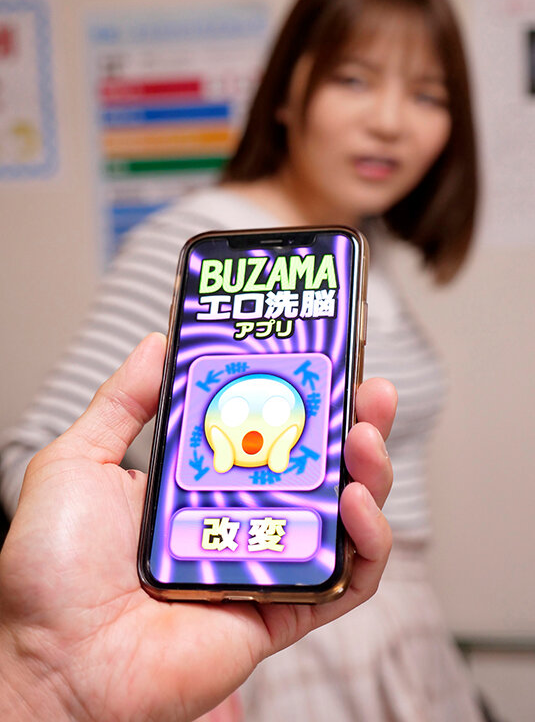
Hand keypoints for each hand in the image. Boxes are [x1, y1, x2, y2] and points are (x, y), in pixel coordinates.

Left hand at [0, 334, 394, 721]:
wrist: (54, 659)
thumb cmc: (54, 570)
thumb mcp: (79, 461)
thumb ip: (121, 402)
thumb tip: (158, 345)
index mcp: (203, 481)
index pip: (269, 428)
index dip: (303, 394)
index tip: (324, 359)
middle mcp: (243, 518)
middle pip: (320, 466)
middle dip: (354, 424)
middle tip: (370, 391)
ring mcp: (267, 563)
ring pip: (345, 517)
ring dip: (370, 473)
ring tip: (365, 438)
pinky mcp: (282, 611)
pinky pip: (346, 583)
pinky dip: (368, 545)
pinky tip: (355, 505)